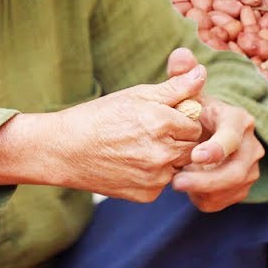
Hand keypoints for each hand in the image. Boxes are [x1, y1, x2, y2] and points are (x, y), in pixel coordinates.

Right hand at [48, 64, 206, 201]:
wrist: (65, 150)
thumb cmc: (101, 117)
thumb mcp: (138, 95)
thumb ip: (176, 86)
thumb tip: (202, 72)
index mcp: (163, 123)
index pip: (195, 124)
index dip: (180, 121)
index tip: (161, 119)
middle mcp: (163, 153)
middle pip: (191, 146)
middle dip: (178, 140)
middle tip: (150, 134)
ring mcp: (155, 177)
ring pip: (178, 165)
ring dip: (168, 158)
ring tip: (140, 148)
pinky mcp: (146, 195)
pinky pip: (163, 183)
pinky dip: (153, 175)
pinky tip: (132, 164)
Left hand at [166, 48, 265, 212]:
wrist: (203, 134)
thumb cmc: (193, 113)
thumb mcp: (186, 95)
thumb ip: (180, 75)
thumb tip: (181, 55)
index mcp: (239, 119)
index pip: (234, 135)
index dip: (217, 147)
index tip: (194, 155)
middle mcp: (251, 144)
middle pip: (237, 170)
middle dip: (206, 179)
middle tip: (175, 182)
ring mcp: (250, 167)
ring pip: (233, 188)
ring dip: (204, 190)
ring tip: (177, 183)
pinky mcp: (243, 186)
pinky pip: (226, 200)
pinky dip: (206, 199)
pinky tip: (189, 191)